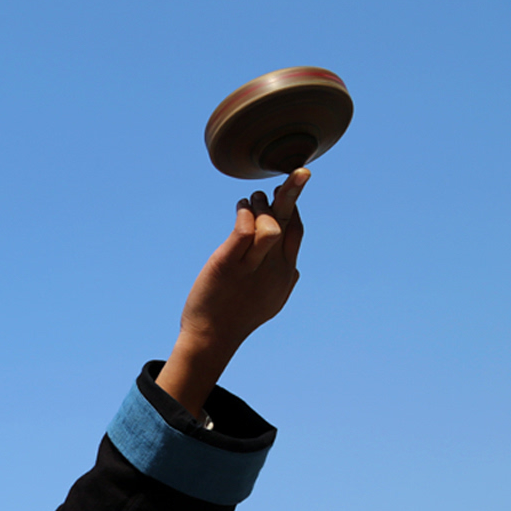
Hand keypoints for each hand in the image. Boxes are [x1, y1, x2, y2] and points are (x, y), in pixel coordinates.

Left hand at [156, 168, 307, 415]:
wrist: (212, 338)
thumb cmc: (238, 318)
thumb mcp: (270, 301)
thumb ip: (285, 281)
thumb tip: (296, 269)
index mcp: (285, 273)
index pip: (297, 232)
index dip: (295, 208)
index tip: (287, 190)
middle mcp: (273, 268)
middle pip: (289, 222)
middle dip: (295, 194)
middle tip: (298, 172)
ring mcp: (252, 267)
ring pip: (269, 224)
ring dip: (262, 204)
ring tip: (252, 198)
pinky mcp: (228, 266)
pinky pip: (244, 231)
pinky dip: (245, 214)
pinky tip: (240, 208)